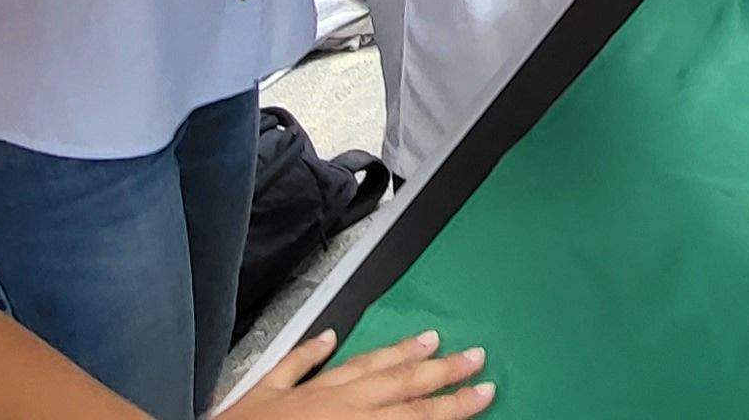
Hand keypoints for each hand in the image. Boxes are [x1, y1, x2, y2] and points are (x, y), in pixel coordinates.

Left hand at [218, 329, 494, 419]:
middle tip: (474, 355)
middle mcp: (333, 405)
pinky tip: (331, 337)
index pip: (416, 417)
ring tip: (427, 336)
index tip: (485, 390)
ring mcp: (298, 395)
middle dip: (440, 372)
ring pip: (357, 366)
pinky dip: (315, 350)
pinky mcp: (262, 395)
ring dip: (394, 353)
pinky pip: (294, 365)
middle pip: (397, 384)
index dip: (454, 406)